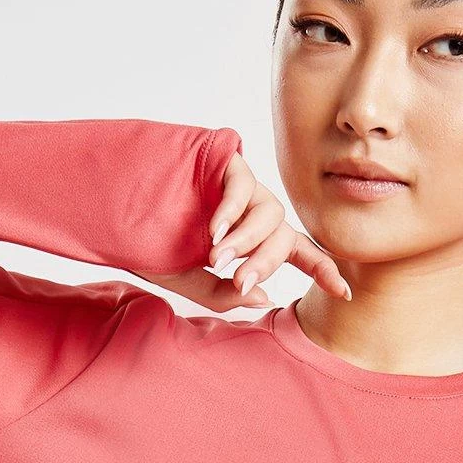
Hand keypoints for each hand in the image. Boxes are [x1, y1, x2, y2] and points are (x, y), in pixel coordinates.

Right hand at [135, 151, 351, 311]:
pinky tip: (214, 231)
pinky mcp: (227, 166)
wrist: (119, 208)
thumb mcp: (186, 279)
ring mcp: (243, 189)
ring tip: (216, 257)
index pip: (297, 254)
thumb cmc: (152, 243)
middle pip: (283, 237)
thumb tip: (265, 297)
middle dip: (264, 263)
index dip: (322, 270)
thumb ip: (223, 294)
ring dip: (246, 241)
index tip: (343, 293)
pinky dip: (231, 212)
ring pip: (269, 214)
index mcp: (253, 241)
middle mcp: (255, 213)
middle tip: (239, 282)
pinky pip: (244, 187)